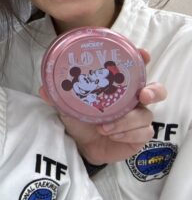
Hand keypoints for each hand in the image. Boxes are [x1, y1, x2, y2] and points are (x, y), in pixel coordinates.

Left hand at [40, 49, 166, 165]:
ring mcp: (139, 117)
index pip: (135, 68)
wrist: (82, 145)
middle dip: (153, 91)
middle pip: (156, 90)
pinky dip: (126, 134)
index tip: (142, 54)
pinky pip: (142, 133)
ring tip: (105, 126)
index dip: (141, 59)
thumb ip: (57, 95)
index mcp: (118, 86)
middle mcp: (133, 99)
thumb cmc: (80, 118)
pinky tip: (111, 134)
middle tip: (142, 95)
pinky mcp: (139, 135)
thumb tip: (43, 88)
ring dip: (126, 121)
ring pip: (146, 115)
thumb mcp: (67, 105)